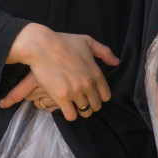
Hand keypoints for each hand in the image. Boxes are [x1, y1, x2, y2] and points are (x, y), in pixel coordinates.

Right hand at [0, 23, 119, 120]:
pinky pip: (71, 116)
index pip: (105, 95)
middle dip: (90, 105)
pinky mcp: (61, 97)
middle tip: (81, 101)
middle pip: (96, 105)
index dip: (99, 97)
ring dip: (80, 110)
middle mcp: (88, 84)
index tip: (91, 95)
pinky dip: (69, 114)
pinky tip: (65, 107)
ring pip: (85, 112)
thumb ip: (105, 52)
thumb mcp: (88, 41)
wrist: (41, 45)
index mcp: (96, 72)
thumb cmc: (63, 42)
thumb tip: (116, 62)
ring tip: (73, 105)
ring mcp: (75, 91)